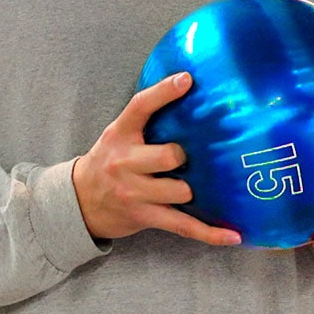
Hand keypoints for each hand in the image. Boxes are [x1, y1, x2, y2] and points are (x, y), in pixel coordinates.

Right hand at [72, 71, 241, 245]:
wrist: (80, 201)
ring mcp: (134, 192)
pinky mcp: (144, 216)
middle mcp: (125, 161)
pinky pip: (183, 225)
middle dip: (184, 156)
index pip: (140, 107)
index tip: (187, 79)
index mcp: (120, 133)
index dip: (163, 92)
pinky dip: (210, 233)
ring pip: (180, 191)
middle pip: (168, 156)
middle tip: (186, 156)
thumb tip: (185, 94)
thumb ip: (143, 121)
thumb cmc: (108, 160)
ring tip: (198, 185)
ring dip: (194, 189)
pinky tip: (234, 235)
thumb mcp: (117, 134)